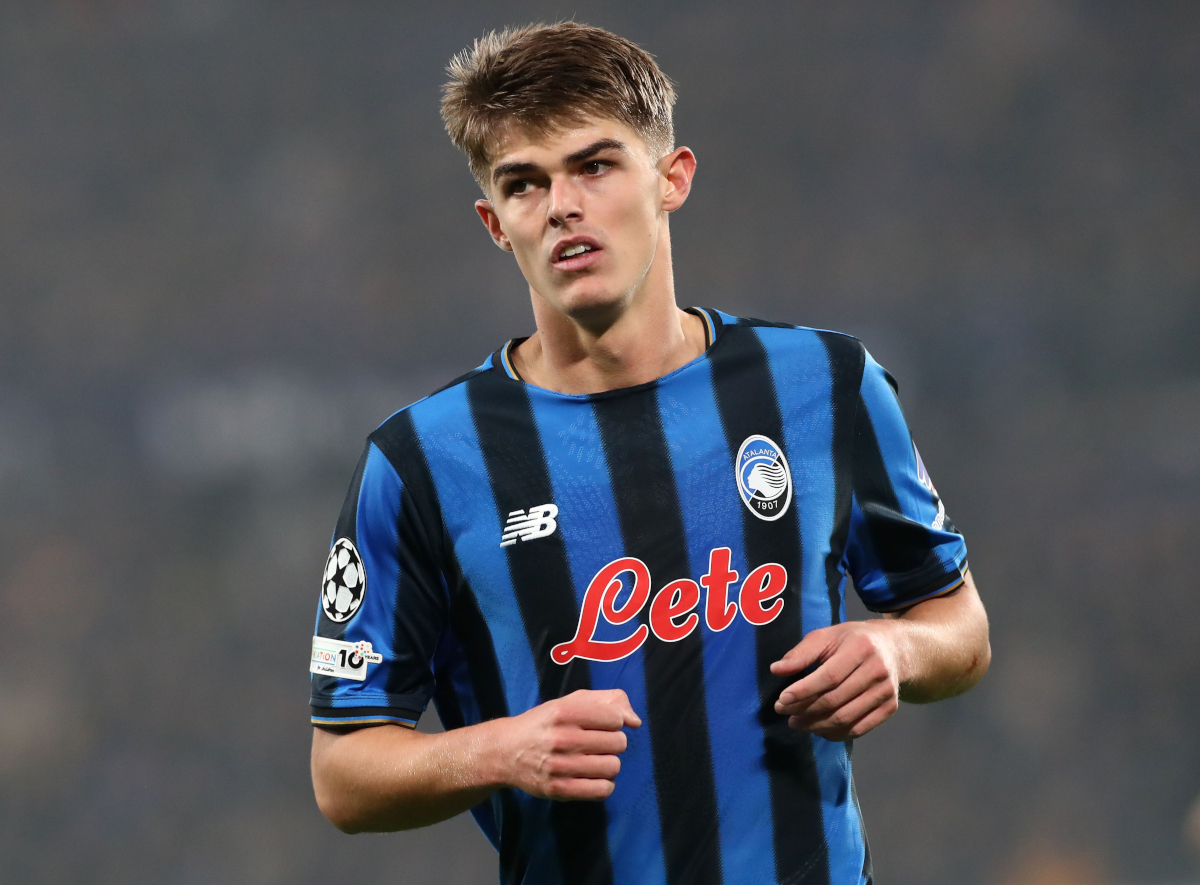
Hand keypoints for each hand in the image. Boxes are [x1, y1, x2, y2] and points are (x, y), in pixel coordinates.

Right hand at [502, 689, 640, 800]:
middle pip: (618, 743)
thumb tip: (635, 721)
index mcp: (565, 712)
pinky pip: (603, 790)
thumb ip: (607, 700)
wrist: (505, 752)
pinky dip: (604, 784)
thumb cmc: (544, 723)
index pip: (615, 718)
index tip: (600, 725)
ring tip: (594, 760)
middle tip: (596, 744)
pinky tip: (592, 777)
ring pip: (614, 767)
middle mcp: (562, 738)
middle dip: (612, 742)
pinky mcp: (560, 790)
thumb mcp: (569, 702)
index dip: (613, 722)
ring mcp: (561, 766)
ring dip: (609, 763)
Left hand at [770, 622, 901, 740]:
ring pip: (846, 718)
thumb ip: (801, 653)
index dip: (803, 691)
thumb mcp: (827, 636)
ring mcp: (886, 692)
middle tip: (783, 712)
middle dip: (804, 710)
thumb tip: (776, 669)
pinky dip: (835, 734)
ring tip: (796, 723)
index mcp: (861, 648)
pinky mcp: (890, 708)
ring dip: (816, 725)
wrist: (894, 648)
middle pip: (835, 700)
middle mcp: (877, 671)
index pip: (829, 676)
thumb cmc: (852, 640)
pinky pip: (859, 729)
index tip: (782, 700)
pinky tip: (818, 729)